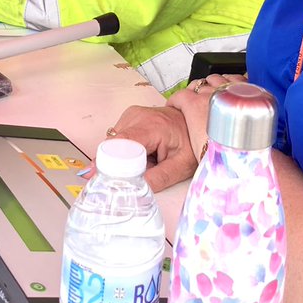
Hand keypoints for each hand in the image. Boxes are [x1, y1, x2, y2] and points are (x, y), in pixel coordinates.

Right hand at [110, 72, 242, 191]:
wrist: (196, 121)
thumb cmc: (191, 142)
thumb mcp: (182, 165)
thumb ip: (160, 178)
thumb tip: (136, 188)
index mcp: (152, 126)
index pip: (120, 144)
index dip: (110, 163)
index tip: (106, 179)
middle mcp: (137, 115)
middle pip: (114, 146)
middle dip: (120, 164)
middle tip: (141, 172)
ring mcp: (132, 114)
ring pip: (114, 143)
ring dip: (124, 157)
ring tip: (147, 159)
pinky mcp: (130, 117)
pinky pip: (118, 139)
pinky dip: (126, 150)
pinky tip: (143, 152)